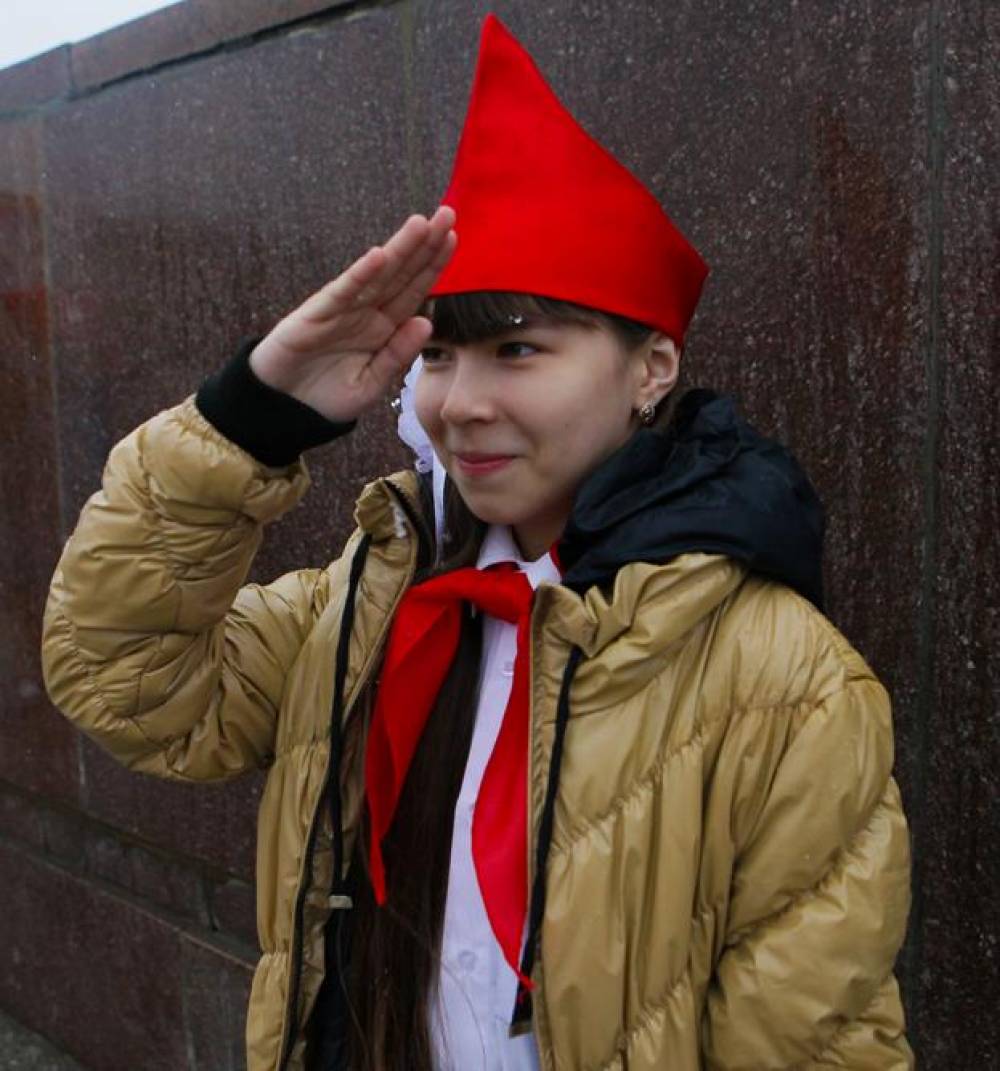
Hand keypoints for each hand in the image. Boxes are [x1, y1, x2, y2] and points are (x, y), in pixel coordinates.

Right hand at [249, 206, 456, 421]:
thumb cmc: (326, 396)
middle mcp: (366, 312)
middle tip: (447, 213)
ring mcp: (342, 310)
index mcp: (383, 327)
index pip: (413, 291)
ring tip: (421, 224)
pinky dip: (360, 276)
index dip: (432, 266)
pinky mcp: (316, 315)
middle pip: (400, 274)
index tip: (452, 239)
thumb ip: (398, 354)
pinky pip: (343, 293)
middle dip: (423, 245)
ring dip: (399, 250)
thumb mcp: (372, 383)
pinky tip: (380, 256)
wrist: (284, 409)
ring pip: (376, 276)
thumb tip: (427, 321)